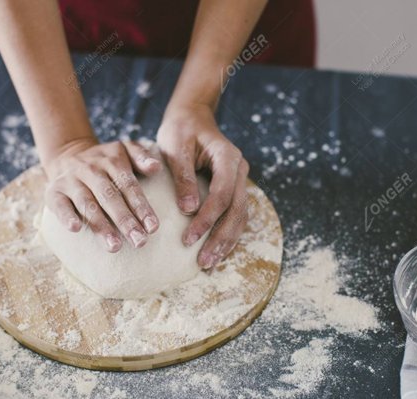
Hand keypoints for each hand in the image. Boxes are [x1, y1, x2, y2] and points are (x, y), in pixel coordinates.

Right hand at [44, 139, 162, 251]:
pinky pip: (59, 205)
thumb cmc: (106, 162)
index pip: (129, 185)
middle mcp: (91, 169)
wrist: (68, 154)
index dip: (141, 207)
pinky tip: (76, 229)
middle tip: (139, 242)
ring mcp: (71, 180)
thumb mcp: (125, 150)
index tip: (153, 228)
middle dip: (125, 221)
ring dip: (101, 226)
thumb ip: (142, 157)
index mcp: (112, 160)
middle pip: (110, 196)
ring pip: (87, 204)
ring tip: (115, 247)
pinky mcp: (54, 192)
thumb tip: (156, 167)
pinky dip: (66, 216)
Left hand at [157, 103, 248, 268]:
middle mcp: (240, 170)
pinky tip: (216, 253)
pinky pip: (235, 215)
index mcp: (228, 157)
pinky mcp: (233, 189)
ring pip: (240, 216)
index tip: (187, 238)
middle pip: (237, 210)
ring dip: (227, 241)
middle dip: (221, 238)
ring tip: (209, 264)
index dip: (207, 218)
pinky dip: (227, 234)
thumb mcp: (175, 148)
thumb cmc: (180, 130)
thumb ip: (183, 177)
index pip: (222, 194)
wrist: (192, 117)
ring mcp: (240, 180)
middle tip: (203, 261)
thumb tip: (188, 210)